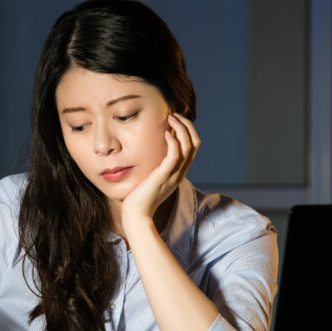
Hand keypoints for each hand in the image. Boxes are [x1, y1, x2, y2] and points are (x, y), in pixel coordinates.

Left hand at [121, 113, 200, 227]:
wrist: (137, 215)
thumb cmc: (139, 198)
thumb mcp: (151, 179)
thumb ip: (155, 168)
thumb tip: (150, 155)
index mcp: (178, 172)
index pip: (193, 148)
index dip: (188, 131)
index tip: (176, 120)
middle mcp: (180, 173)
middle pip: (195, 144)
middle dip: (188, 126)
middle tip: (175, 115)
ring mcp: (174, 175)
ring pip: (188, 147)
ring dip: (181, 129)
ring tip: (171, 118)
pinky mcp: (164, 176)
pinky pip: (175, 156)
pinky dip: (173, 141)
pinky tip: (165, 133)